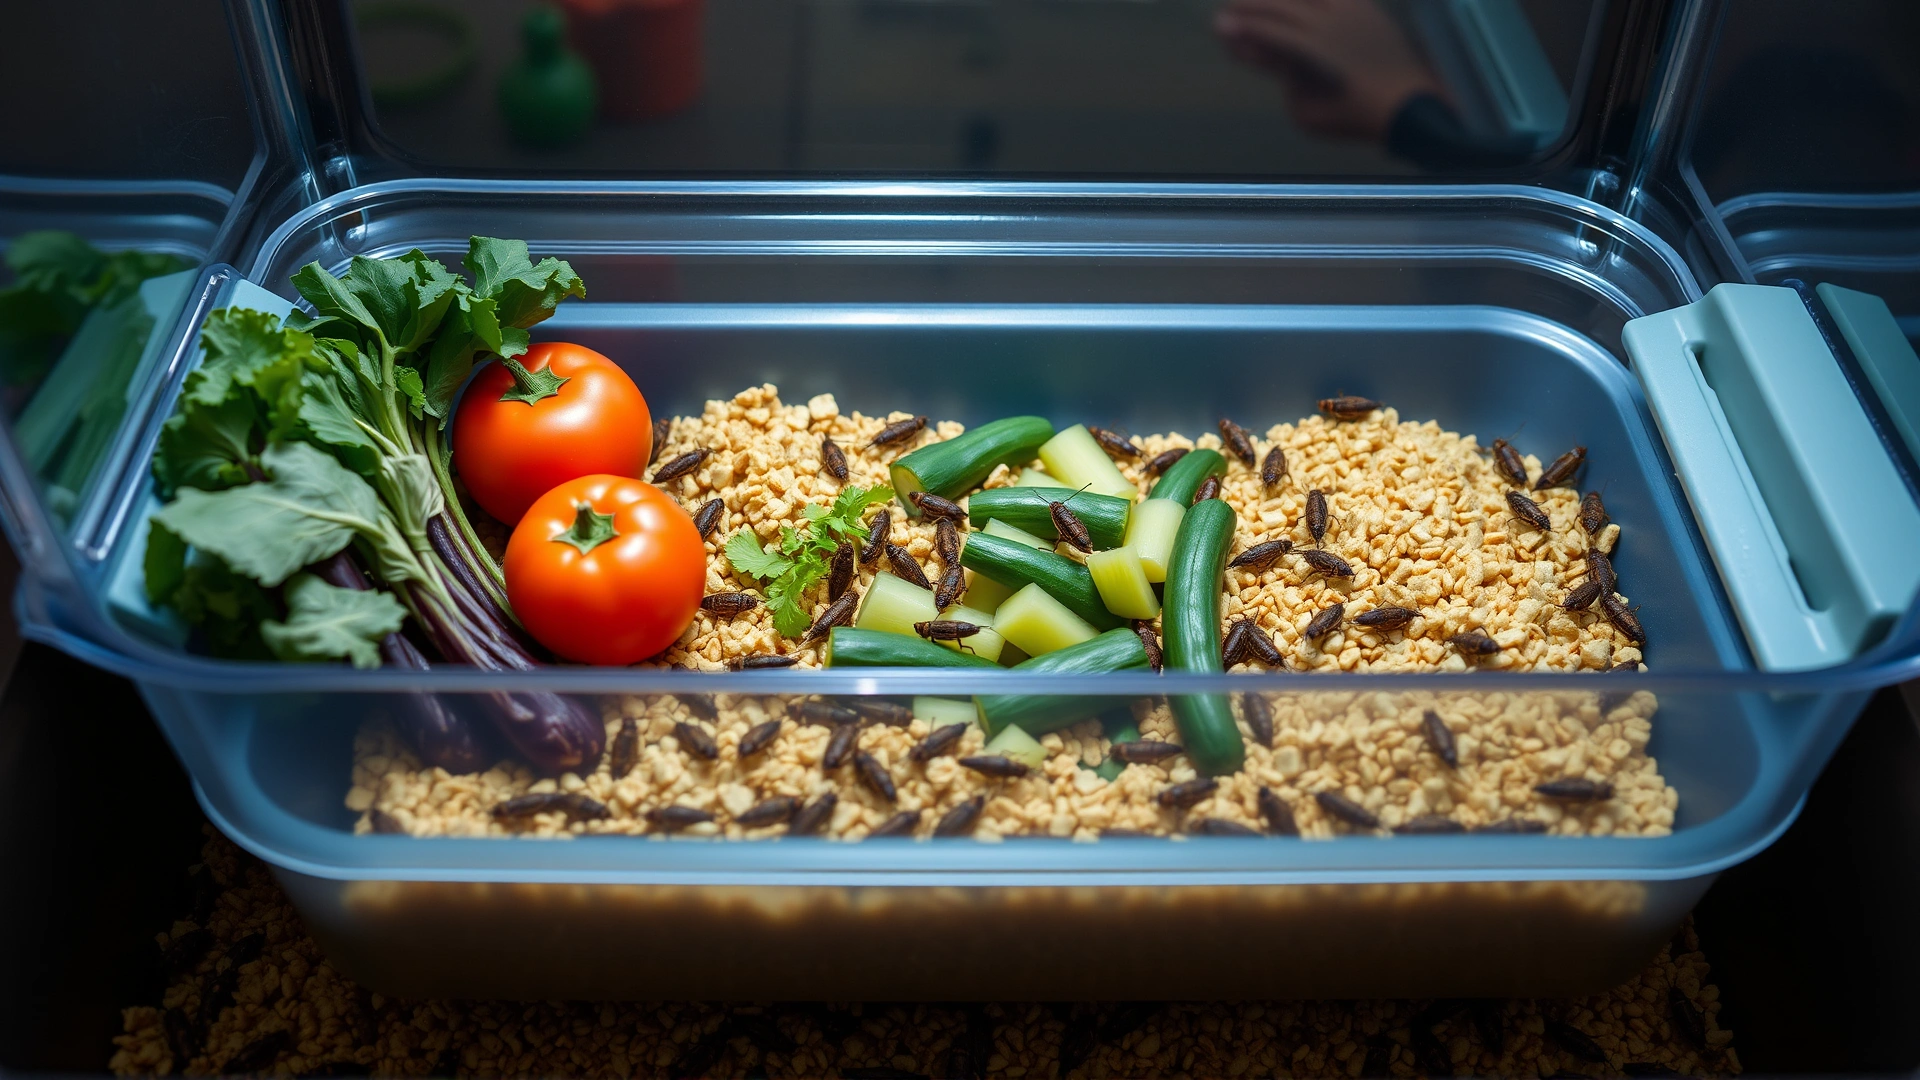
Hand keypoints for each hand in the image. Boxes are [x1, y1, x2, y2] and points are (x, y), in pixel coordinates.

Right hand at [1215, 0, 1442, 140]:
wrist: (1408, 106)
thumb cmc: (1354, 117)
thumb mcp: (1308, 114)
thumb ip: (1286, 82)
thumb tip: (1271, 57)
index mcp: (1312, 50)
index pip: (1268, 32)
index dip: (1241, 29)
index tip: (1219, 27)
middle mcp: (1329, 22)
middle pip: (1282, 6)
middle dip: (1252, 5)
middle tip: (1229, 9)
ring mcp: (1350, 12)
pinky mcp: (1366, 9)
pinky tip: (1299, 2)